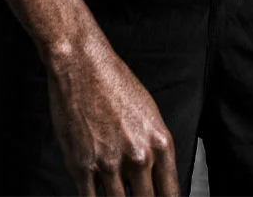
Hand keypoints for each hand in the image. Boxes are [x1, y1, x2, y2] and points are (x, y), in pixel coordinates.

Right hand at [46, 32, 179, 195]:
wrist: (85, 68)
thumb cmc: (118, 86)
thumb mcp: (149, 113)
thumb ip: (153, 146)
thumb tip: (153, 174)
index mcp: (160, 141)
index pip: (171, 189)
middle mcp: (139, 156)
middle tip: (140, 196)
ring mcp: (109, 164)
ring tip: (120, 193)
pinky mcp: (82, 167)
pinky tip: (98, 194)